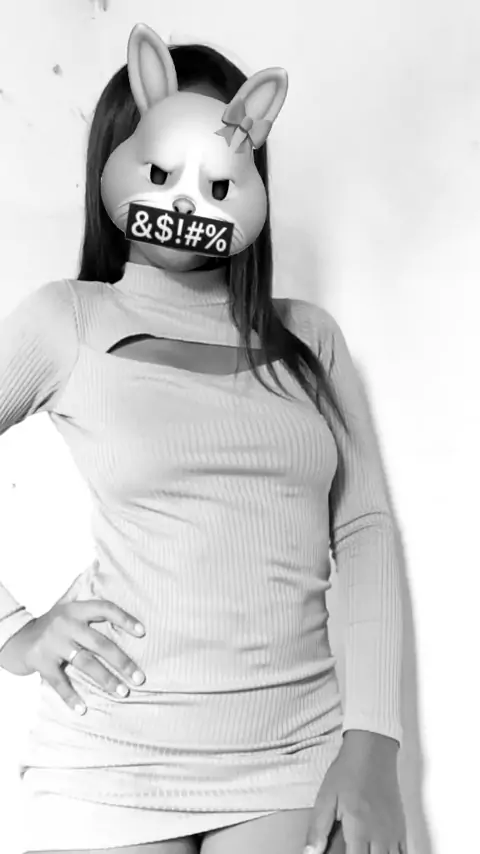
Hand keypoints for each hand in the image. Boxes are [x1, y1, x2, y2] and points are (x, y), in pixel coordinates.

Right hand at [0, 599, 146, 713]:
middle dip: (122, 662)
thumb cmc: (52, 628)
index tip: (143, 633)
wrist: (16, 638)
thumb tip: (132, 629)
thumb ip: (91, 618)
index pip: (105, 609)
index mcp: (76, 609)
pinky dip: (71, 697)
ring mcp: (53, 642)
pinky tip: (83, 709)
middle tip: (139, 678)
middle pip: (100, 643)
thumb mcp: (69, 614)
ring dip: (106, 679)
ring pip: (85, 663)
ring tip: (122, 693)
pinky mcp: (40, 661)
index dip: (125, 619)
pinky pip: (59, 681)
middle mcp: (66, 623)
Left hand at [304, 732, 407, 853]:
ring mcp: (393, 832)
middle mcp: (379, 835)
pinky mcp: (401, 827)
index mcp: (359, 830)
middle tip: (351, 850)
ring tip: (366, 851)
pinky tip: (384, 853)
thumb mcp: (326, 798)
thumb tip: (309, 853)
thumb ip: (318, 829)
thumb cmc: (348, 772)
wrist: (371, 750)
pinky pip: (404, 853)